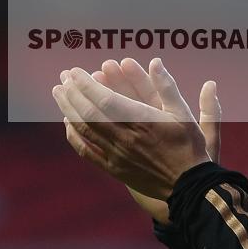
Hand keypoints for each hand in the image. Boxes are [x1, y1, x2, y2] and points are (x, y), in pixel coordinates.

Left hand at [52, 58, 216, 200]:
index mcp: (142, 122)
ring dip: (68, 108)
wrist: (188, 186)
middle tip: (63, 76)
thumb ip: (167, 87)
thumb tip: (155, 62)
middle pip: (89, 112)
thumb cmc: (188, 147)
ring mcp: (116, 155)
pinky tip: (68, 121)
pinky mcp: (113, 169)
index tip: (75, 71)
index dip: (86, 84)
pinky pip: (86, 151)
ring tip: (59, 92)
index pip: (105, 99)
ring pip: (84, 129)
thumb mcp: (184, 113)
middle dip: (73, 92)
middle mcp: (125, 138)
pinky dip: (74, 135)